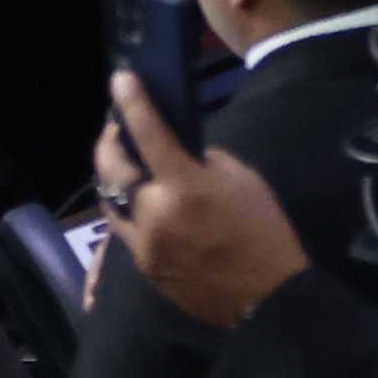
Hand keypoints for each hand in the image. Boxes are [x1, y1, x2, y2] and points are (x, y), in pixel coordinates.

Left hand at [107, 70, 312, 323]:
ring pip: (110, 201)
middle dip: (109, 140)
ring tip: (123, 162)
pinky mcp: (144, 268)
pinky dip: (128, 208)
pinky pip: (125, 229)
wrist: (268, 299)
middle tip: (117, 126)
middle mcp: (152, 214)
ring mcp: (144, 245)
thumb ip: (204, 159)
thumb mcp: (242, 179)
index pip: (147, 132)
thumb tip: (180, 152)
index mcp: (182, 186)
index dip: (131, 101)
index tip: (120, 78)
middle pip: (110, 167)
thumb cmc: (263, 231)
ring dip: (112, 177)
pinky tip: (141, 200)